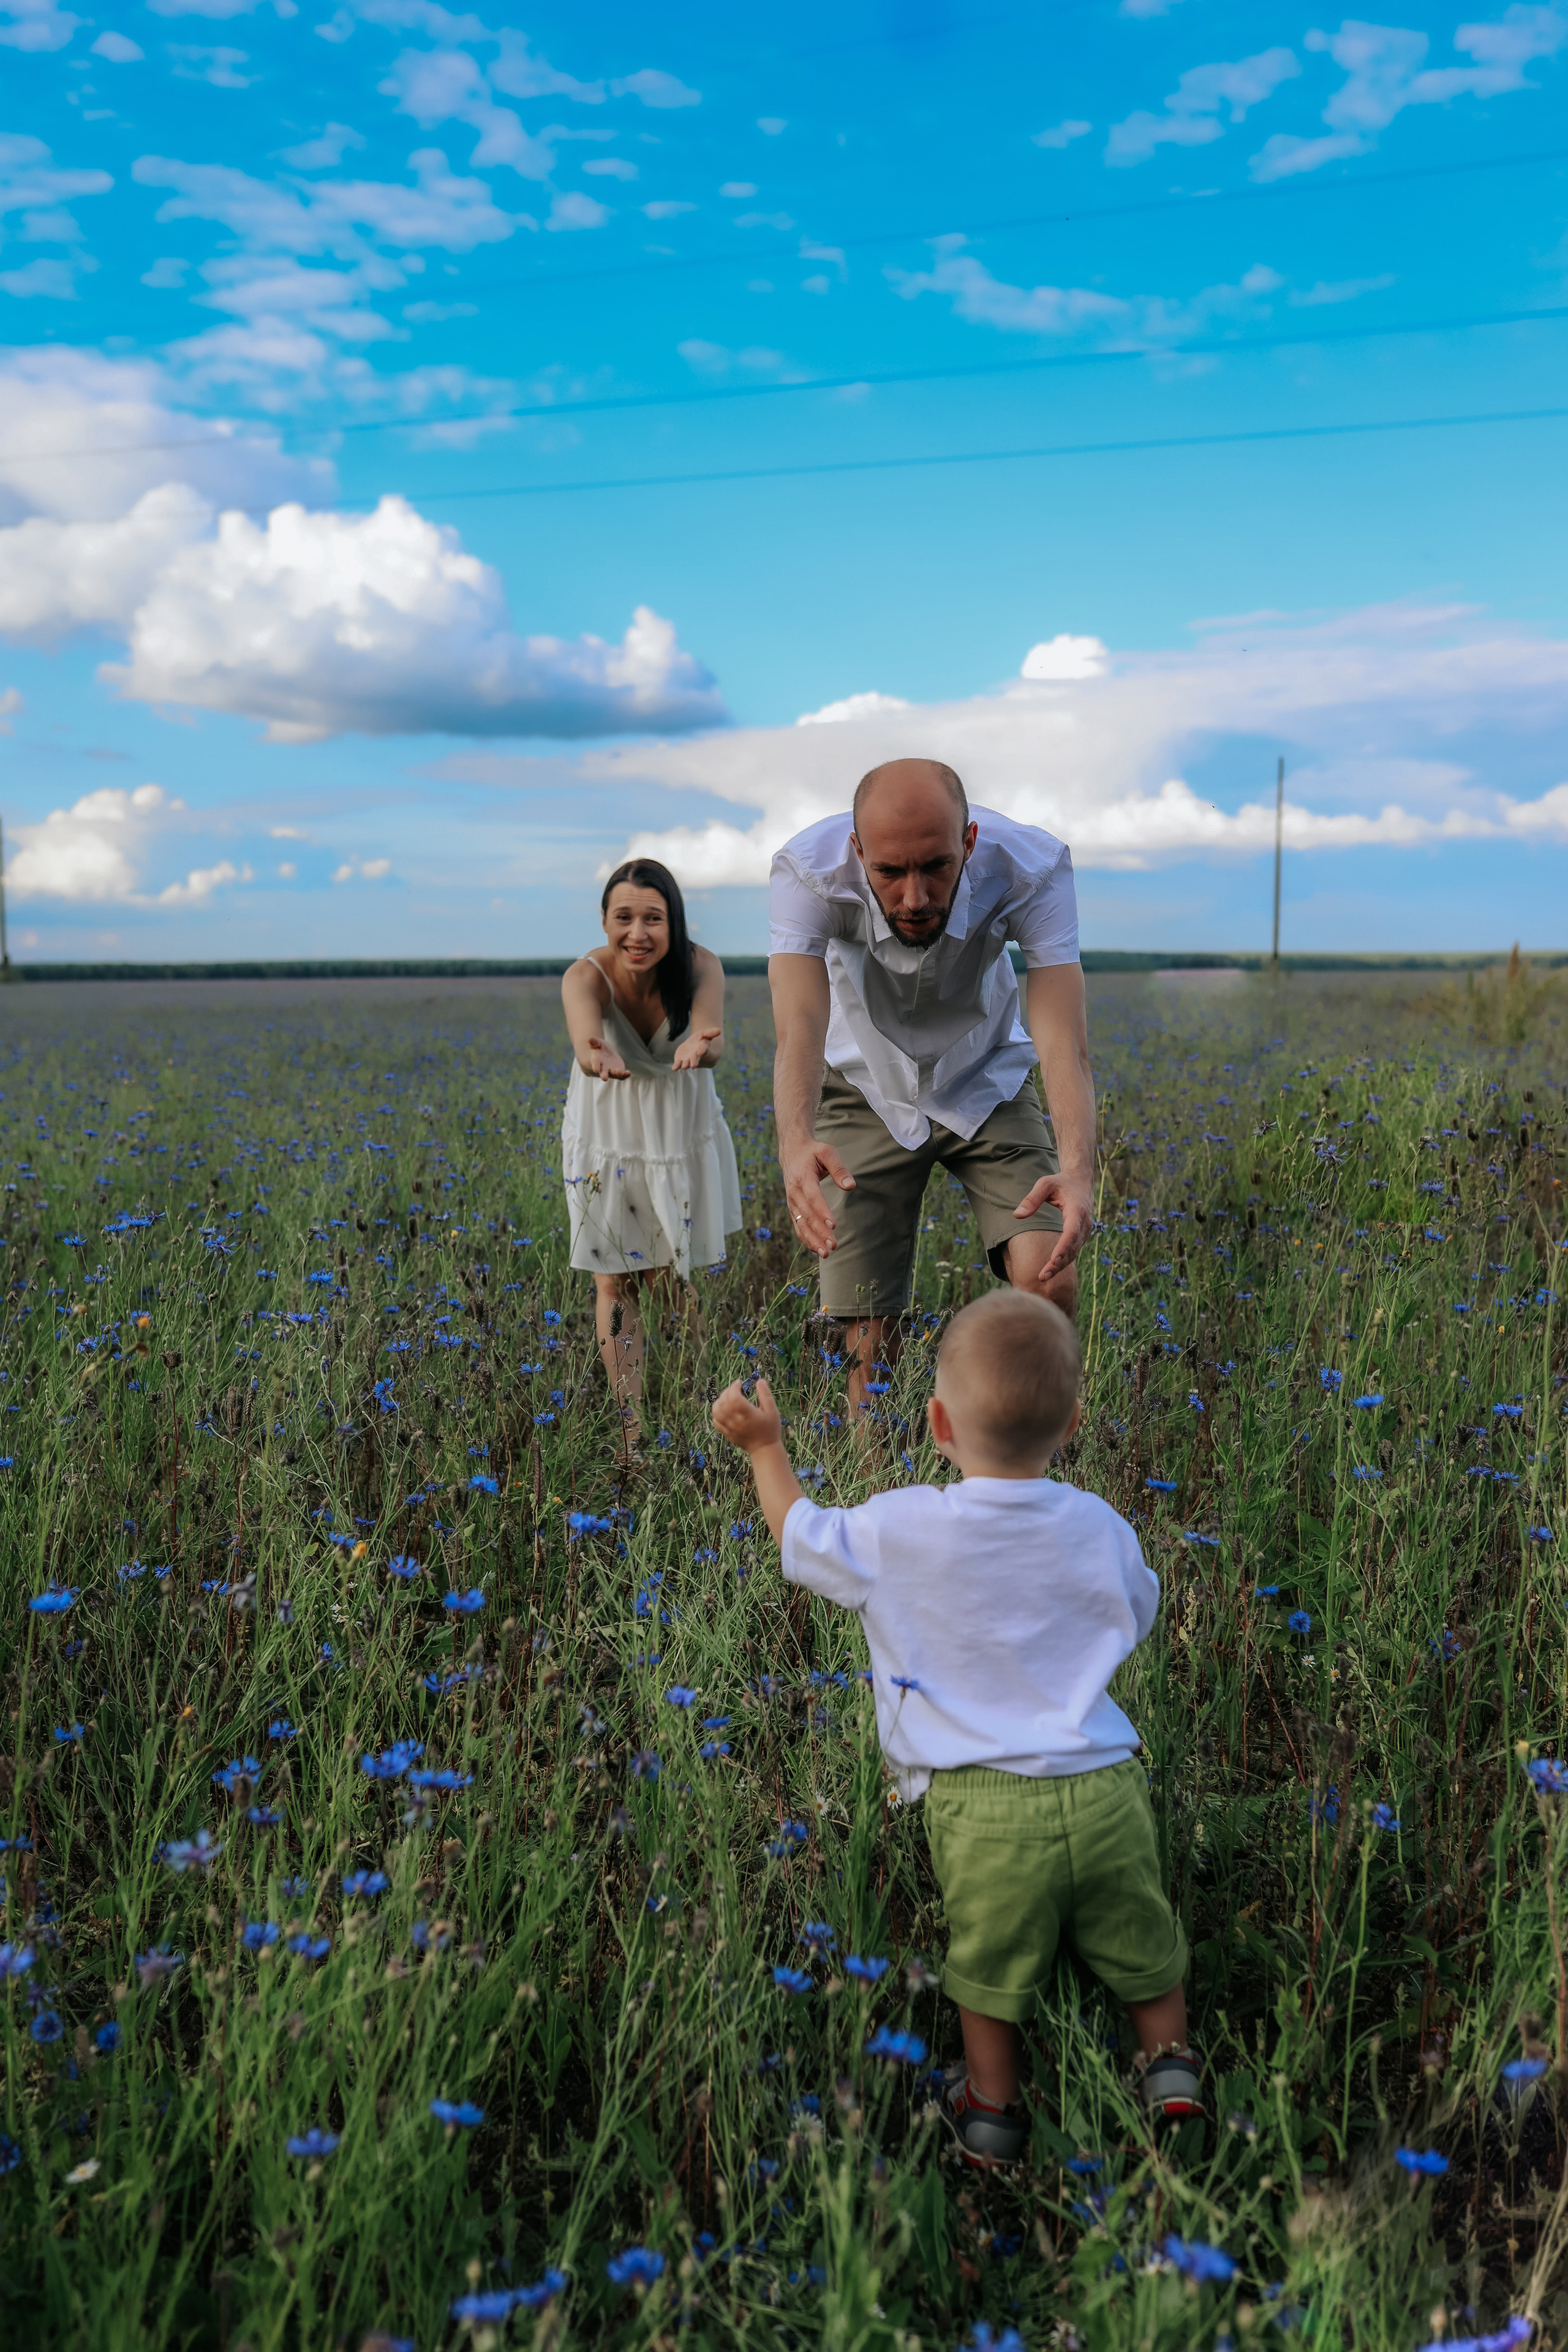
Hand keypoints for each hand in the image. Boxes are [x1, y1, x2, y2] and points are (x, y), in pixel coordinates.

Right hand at [585, 1036, 628, 1081]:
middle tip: (604, 1078)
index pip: (595, 1064)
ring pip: (613, 1074)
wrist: (603, 1056)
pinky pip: (621, 1076)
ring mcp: (611, 1071)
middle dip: (604, 1075)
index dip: (595, 1066)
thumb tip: (590, 1038)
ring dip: (617, 1074)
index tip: (595, 1070)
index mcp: (596, 1061)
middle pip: (603, 1072)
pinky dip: (625, 1075)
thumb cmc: (598, 1048)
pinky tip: (628, 1073)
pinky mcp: (618, 1072)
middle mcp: (603, 1068)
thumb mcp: (597, 1043)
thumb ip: (594, 1041)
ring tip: (621, 1072)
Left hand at [671, 1025, 720, 1070]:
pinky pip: (678, 1064)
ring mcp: (688, 1059)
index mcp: (703, 1047)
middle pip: (695, 1058)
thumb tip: (719, 1030)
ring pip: (687, 1063)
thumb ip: (711, 1032)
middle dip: (694, 1061)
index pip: (703, 1048)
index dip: (702, 1050)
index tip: (700, 1052)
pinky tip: (674, 1069)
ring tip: (684, 1067)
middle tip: (693, 1065)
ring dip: (686, 1065)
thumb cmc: (702, 1040)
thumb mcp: (705, 1033)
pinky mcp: (681, 1060)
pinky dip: (676, 1066)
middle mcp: (696, 1056)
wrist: (697, 1048)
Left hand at [711, 1374, 782, 1453]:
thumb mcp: (773, 1411)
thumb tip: (760, 1381)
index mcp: (748, 1414)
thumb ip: (766, 1395)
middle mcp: (736, 1421)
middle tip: (735, 1389)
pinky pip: (715, 1420)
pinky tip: (724, 1408)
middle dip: (727, 1391)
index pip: (734, 1397)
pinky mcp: (726, 1433)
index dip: (734, 1387)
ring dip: (719, 1400)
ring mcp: (730, 1427)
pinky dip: (716, 1412)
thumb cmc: (770, 1429)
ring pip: (716, 1411)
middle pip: (724, 1402)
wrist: (764, 1449)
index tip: (739, 1383)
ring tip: (728, 1397)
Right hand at [781, 1137, 854, 1255]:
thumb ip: (839, 1169)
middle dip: (820, 1232)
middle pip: (807, 1216)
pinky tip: (817, 1250)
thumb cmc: (813, 1152)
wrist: (791, 1152)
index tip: (833, 1225)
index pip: (813, 1198)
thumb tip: (850, 1186)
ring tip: (826, 1253)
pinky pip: (798, 1226)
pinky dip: (806, 1239)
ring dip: (813, 1240)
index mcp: (803, 1178)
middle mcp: (794, 1192)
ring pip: (801, 1225)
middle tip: (833, 1245)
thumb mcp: (827, 1152)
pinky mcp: (793, 1208)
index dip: (822, 1212)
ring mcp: (792, 1202)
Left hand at [1014, 1170, 1093, 1285]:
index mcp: (1077, 1211)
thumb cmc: (1061, 1182)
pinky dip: (1063, 1261)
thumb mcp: (1045, 1184)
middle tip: (1043, 1276)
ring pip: (1073, 1252)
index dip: (1063, 1247)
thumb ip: (1032, 1199)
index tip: (1053, 1260)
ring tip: (1043, 1277)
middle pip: (1072, 1248)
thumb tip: (1017, 1215)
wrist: (1080, 1181)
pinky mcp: (1081, 1235)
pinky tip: (1051, 1270)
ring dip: (1060, 1266)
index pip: (1071, 1233)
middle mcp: (1084, 1223)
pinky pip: (1073, 1250)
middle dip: (1058, 1264)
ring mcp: (1084, 1231)